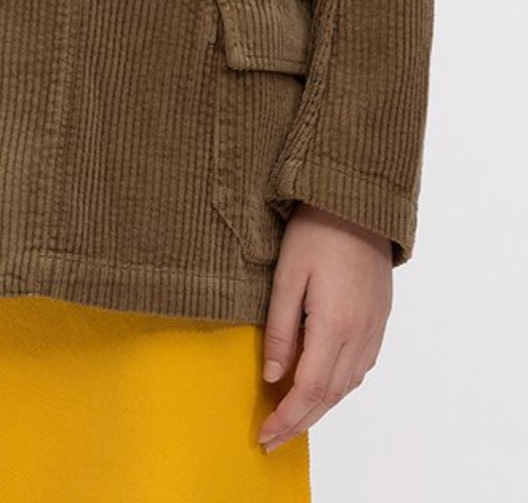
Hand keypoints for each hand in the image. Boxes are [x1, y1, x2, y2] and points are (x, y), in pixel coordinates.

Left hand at [258, 201, 392, 451]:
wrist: (358, 204)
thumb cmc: (317, 231)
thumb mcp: (287, 276)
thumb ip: (281, 329)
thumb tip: (272, 376)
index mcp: (335, 325)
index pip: (309, 389)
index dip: (286, 417)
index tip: (264, 434)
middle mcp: (360, 334)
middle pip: (329, 395)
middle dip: (300, 422)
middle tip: (272, 439)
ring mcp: (374, 329)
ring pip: (347, 385)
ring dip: (320, 408)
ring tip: (292, 419)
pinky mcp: (379, 320)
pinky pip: (359, 368)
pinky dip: (338, 387)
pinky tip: (321, 387)